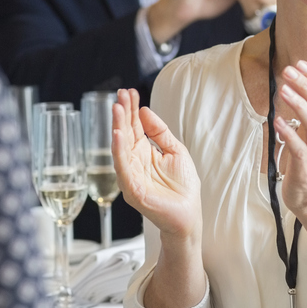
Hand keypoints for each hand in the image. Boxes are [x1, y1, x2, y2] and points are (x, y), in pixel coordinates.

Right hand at [111, 88, 201, 241]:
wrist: (189, 215)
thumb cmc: (183, 187)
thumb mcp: (175, 151)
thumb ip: (160, 132)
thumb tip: (145, 110)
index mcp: (144, 152)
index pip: (134, 126)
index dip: (131, 109)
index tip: (130, 92)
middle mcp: (134, 162)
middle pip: (125, 133)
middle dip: (122, 113)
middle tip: (120, 94)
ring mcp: (130, 175)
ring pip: (120, 147)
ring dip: (117, 127)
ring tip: (117, 108)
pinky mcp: (132, 189)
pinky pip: (122, 167)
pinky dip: (119, 151)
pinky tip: (118, 135)